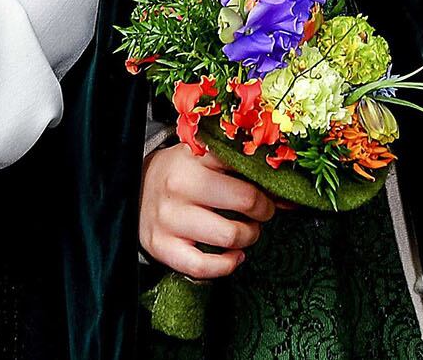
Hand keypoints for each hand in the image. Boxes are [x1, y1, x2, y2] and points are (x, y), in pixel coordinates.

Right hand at [139, 144, 276, 280]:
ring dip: (249, 236)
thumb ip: (242, 169)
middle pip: (245, 200)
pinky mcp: (161, 246)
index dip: (270, 178)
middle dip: (264, 209)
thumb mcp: (206, 158)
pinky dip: (228, 265)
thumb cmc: (182, 174)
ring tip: (247, 231)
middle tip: (262, 210)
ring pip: (230, 235)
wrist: (133, 190)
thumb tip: (288, 196)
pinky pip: (205, 267)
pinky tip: (235, 256)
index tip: (279, 185)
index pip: (245, 163)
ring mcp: (170, 217)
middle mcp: (181, 185)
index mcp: (195, 155)